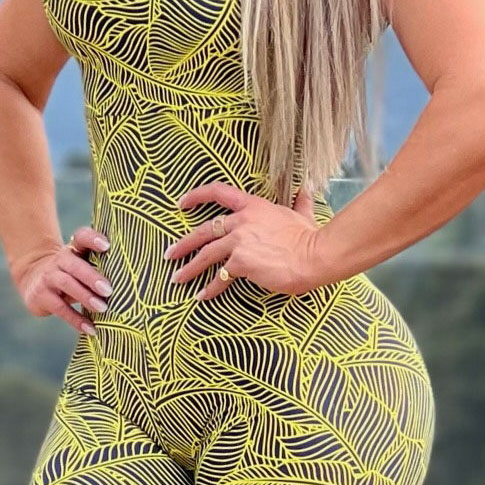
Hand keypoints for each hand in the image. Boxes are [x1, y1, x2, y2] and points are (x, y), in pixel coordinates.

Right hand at [12, 225, 111, 336]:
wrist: (33, 280)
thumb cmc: (71, 274)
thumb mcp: (81, 264)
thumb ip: (100, 266)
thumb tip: (133, 282)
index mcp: (73, 249)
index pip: (81, 237)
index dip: (92, 239)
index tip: (106, 246)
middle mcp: (59, 260)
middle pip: (74, 265)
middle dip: (92, 277)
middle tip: (108, 290)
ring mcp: (48, 277)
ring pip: (67, 284)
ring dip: (85, 297)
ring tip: (103, 308)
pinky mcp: (41, 296)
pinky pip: (60, 308)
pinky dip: (76, 319)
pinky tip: (91, 328)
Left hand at [164, 182, 325, 299]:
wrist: (314, 255)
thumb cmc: (310, 237)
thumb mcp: (302, 214)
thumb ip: (299, 201)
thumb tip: (304, 189)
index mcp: (253, 206)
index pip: (218, 192)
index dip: (196, 196)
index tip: (181, 204)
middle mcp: (241, 221)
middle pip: (204, 230)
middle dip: (184, 243)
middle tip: (170, 253)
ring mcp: (239, 242)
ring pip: (206, 254)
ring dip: (189, 267)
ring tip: (178, 278)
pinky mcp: (241, 263)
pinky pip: (220, 277)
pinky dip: (210, 288)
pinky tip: (202, 296)